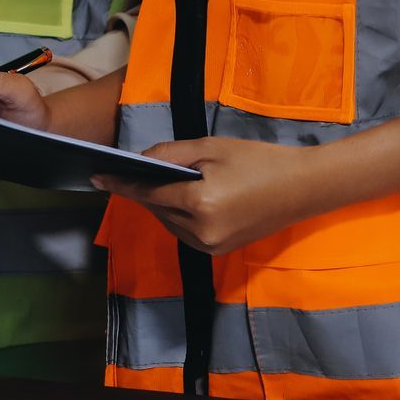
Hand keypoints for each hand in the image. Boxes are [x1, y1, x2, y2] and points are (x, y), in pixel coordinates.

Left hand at [94, 138, 336, 255]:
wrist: (302, 188)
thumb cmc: (259, 161)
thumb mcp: (213, 147)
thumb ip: (172, 155)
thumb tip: (141, 161)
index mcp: (199, 202)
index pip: (149, 193)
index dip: (122, 184)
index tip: (97, 177)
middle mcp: (201, 231)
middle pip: (157, 210)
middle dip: (143, 192)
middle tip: (131, 173)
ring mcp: (210, 246)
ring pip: (169, 224)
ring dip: (160, 206)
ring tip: (160, 185)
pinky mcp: (219, 251)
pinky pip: (185, 234)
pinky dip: (177, 218)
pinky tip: (183, 200)